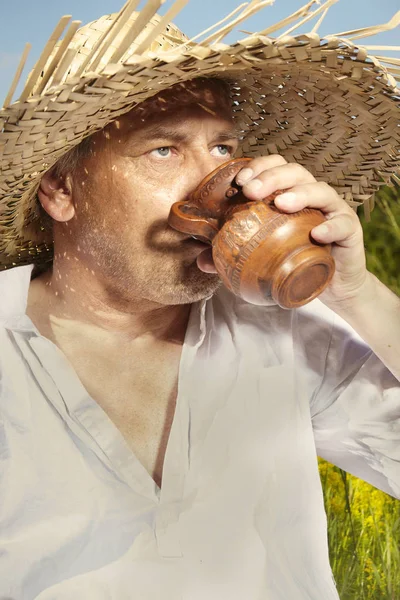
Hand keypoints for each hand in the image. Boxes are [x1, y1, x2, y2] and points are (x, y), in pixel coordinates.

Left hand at [235, 155, 368, 310]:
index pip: (275, 167)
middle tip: (251, 192)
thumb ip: (231, 255)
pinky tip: (317, 234)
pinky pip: (342, 223)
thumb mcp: (263, 257)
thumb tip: (201, 261)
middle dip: (272, 177)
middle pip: (295, 172)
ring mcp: (332, 210)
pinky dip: (331, 226)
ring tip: (281, 203)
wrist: (332, 286)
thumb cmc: (296, 262)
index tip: (238, 181)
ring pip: (320, 190)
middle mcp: (311, 196)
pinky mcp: (349, 229)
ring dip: (300, 193)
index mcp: (289, 194)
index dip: (258, 167)